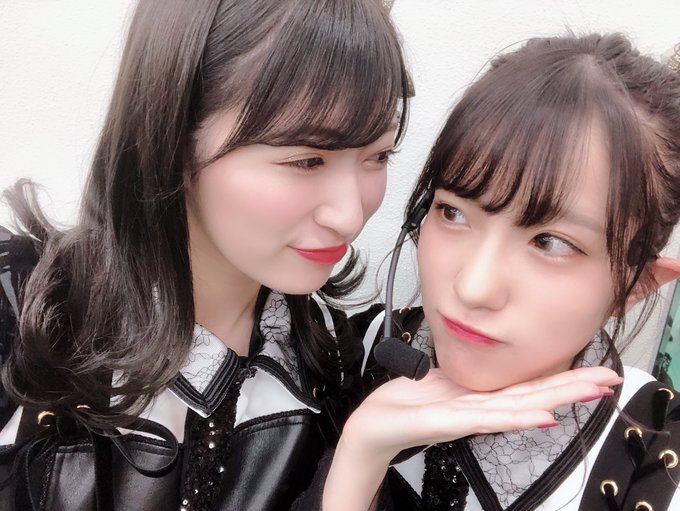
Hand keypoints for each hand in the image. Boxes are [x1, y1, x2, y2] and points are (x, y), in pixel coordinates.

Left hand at [342, 366, 620, 463]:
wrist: (373, 426)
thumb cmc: (404, 405)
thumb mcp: (440, 381)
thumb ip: (467, 376)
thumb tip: (485, 361)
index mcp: (480, 397)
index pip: (528, 385)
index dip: (561, 378)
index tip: (593, 371)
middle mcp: (479, 409)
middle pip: (533, 395)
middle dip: (572, 387)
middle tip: (610, 380)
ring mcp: (466, 418)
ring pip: (517, 406)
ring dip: (555, 399)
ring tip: (587, 394)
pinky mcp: (447, 422)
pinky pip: (485, 418)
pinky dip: (514, 416)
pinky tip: (540, 416)